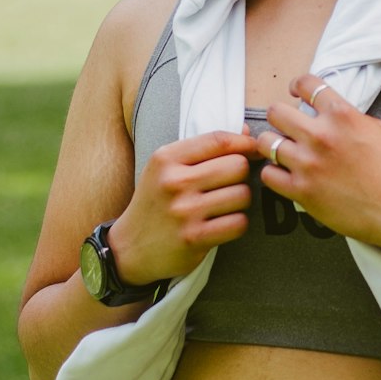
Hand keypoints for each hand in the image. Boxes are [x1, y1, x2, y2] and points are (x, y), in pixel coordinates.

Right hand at [108, 130, 258, 283]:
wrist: (129, 248)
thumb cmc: (156, 202)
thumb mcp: (166, 168)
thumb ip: (203, 148)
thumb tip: (246, 131)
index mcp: (166, 159)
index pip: (219, 140)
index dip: (244, 143)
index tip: (251, 150)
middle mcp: (175, 182)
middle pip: (237, 166)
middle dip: (241, 175)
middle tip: (230, 184)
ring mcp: (185, 211)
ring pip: (242, 195)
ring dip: (240, 201)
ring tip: (225, 205)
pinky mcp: (195, 238)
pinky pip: (238, 223)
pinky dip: (237, 223)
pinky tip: (223, 224)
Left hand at [258, 77, 380, 249]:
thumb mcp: (378, 129)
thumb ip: (349, 117)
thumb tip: (330, 114)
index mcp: (342, 115)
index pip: (306, 84)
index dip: (297, 86)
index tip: (294, 92)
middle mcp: (321, 135)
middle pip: (276, 112)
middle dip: (280, 117)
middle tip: (285, 126)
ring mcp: (308, 163)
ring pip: (266, 142)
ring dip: (274, 145)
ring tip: (283, 151)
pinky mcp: (302, 190)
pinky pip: (268, 174)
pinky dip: (274, 173)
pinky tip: (285, 174)